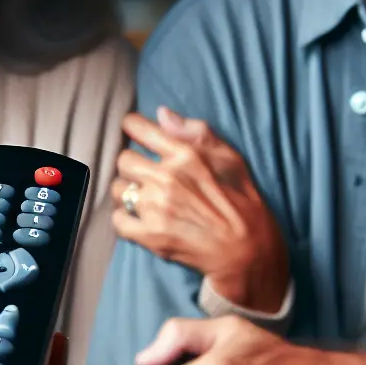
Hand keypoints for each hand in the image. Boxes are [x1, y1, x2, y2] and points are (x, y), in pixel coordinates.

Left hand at [112, 106, 289, 312]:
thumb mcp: (231, 158)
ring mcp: (156, 208)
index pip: (138, 128)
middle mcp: (167, 178)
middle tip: (146, 174)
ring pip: (118, 189)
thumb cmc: (242, 201)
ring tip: (145, 198)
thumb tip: (162, 113)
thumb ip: (196, 132)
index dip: (133, 127)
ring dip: (127, 192)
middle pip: (124, 159)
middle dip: (133, 164)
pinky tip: (140, 218)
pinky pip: (118, 219)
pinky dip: (125, 218)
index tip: (134, 131)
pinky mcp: (150, 235)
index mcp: (186, 155)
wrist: (247, 251)